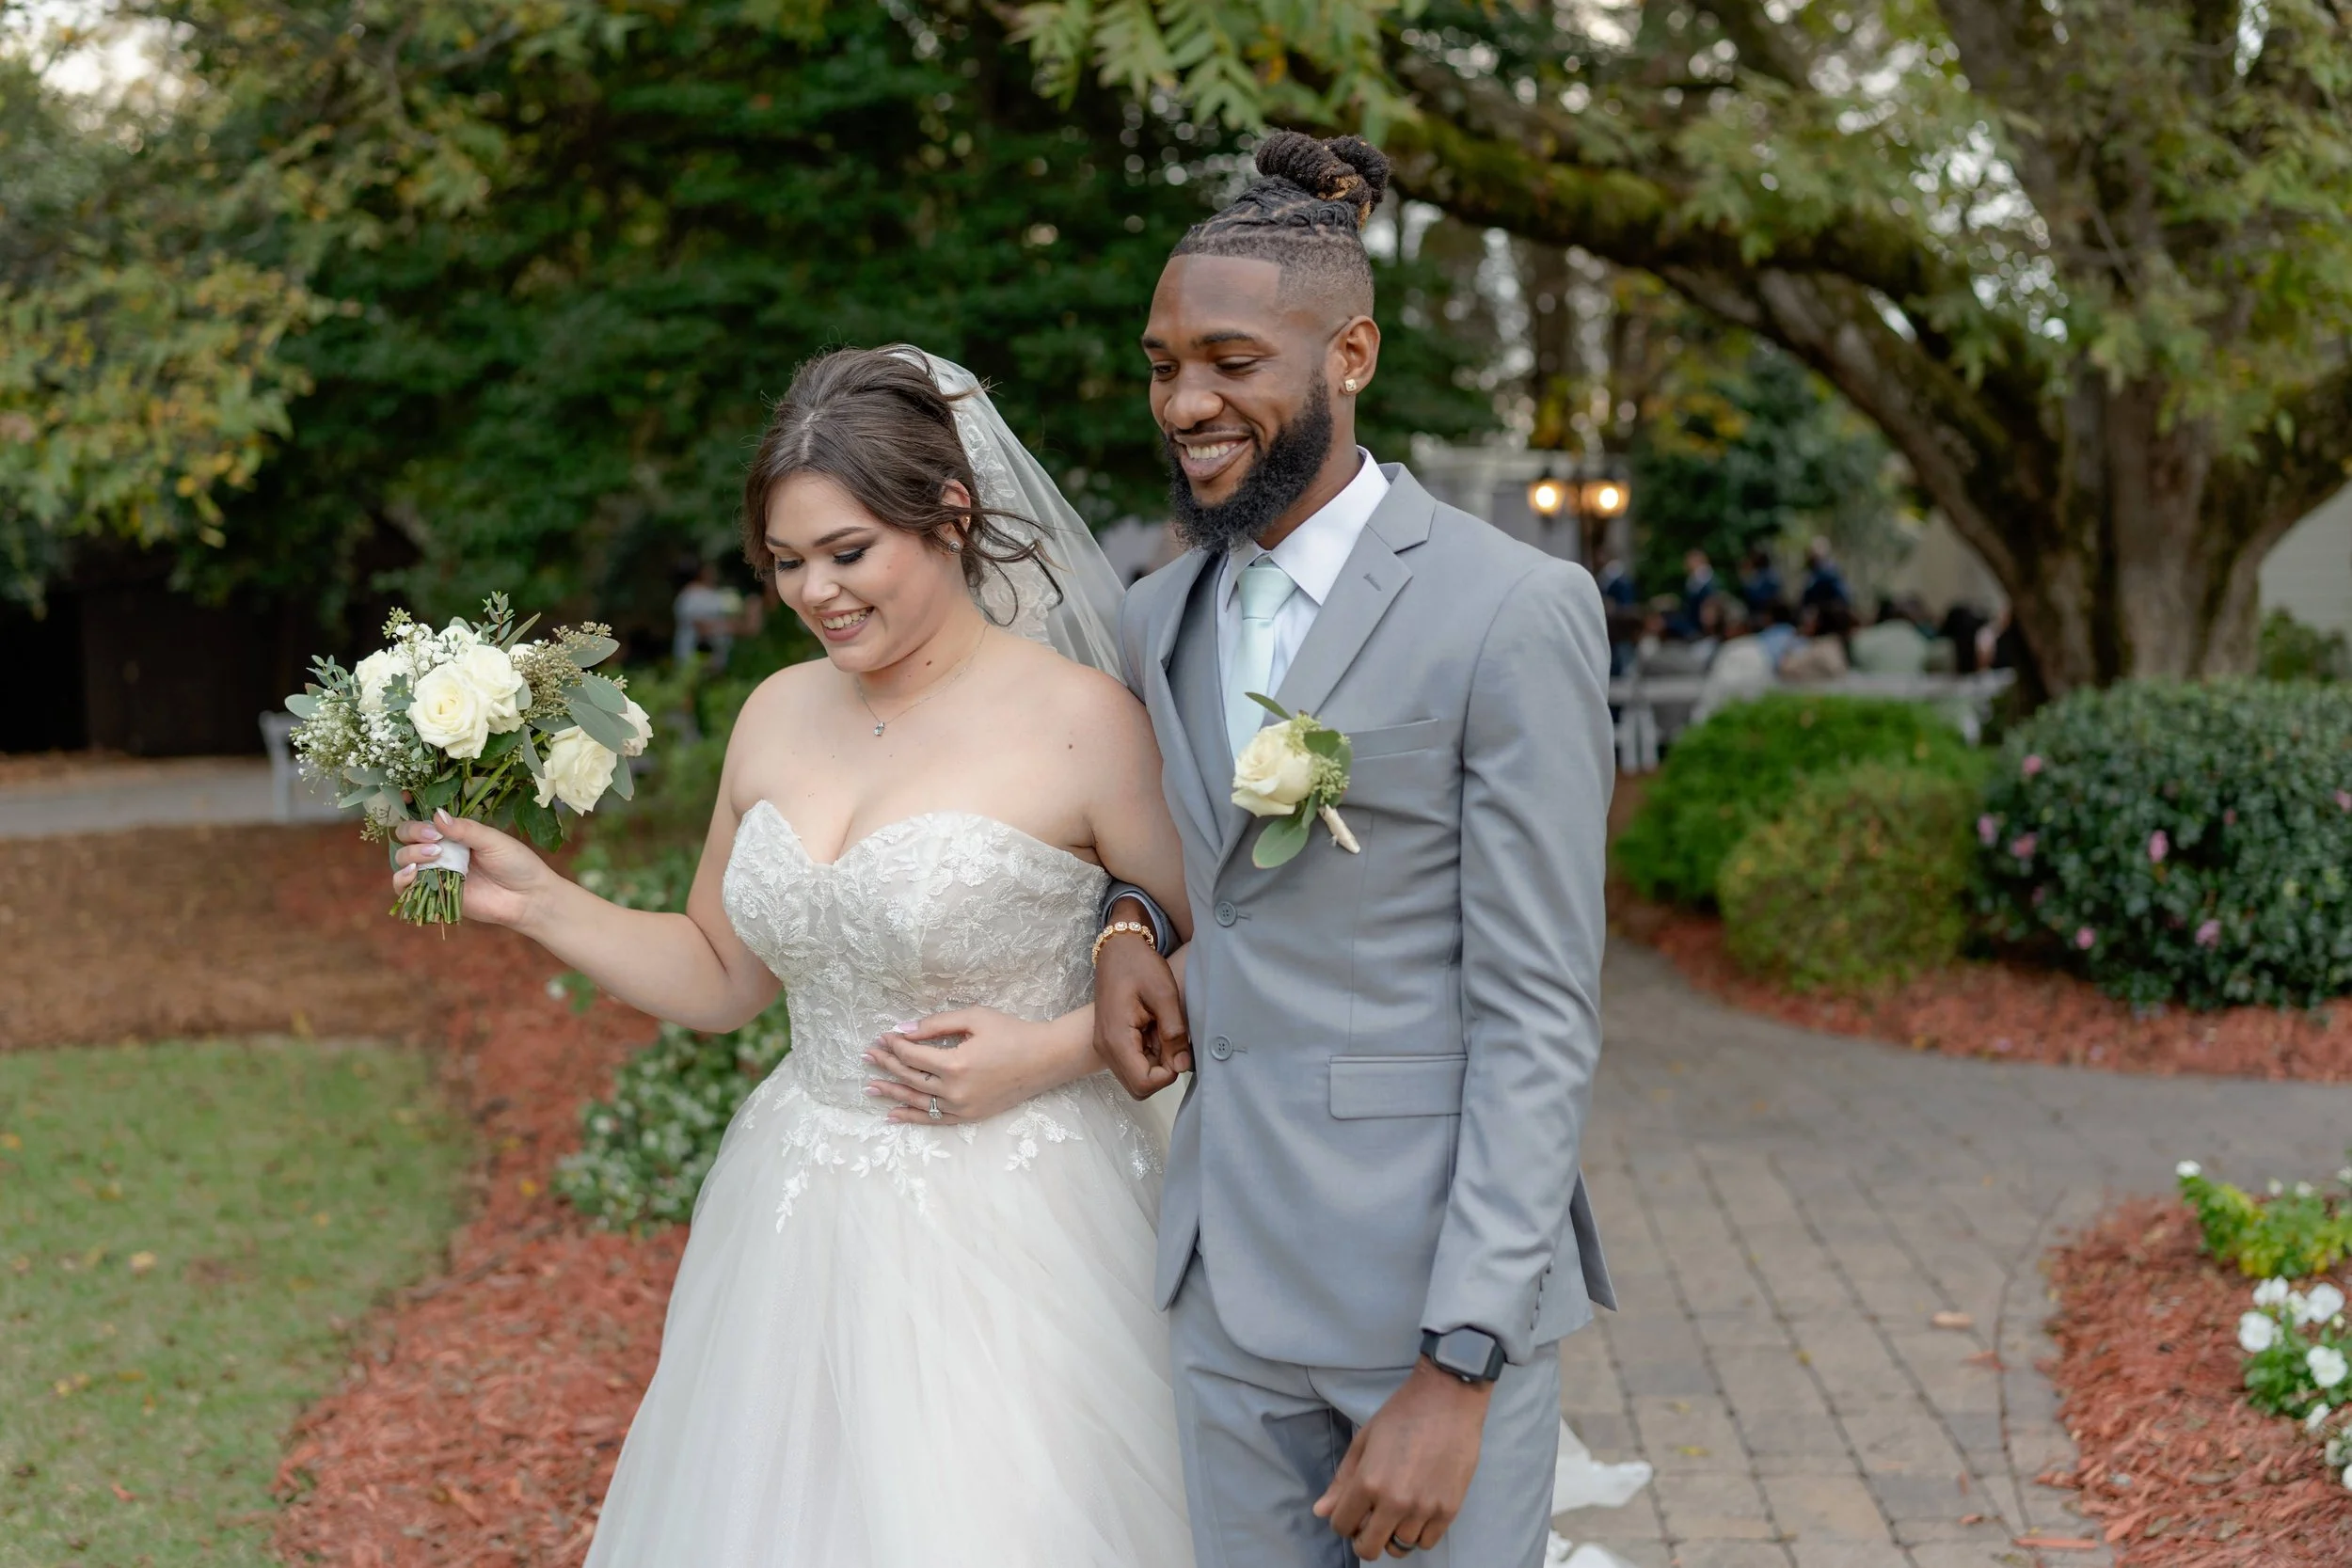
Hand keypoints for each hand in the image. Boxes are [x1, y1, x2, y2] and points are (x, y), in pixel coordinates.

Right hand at [389, 809, 556, 929]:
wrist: (528, 897)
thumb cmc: (516, 864)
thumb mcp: (493, 841)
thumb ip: (465, 830)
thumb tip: (437, 815)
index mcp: (453, 835)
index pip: (422, 824)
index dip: (419, 825)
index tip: (434, 832)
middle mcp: (440, 852)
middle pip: (406, 840)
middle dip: (412, 838)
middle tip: (435, 846)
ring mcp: (436, 874)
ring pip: (403, 862)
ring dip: (409, 857)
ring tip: (432, 858)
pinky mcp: (437, 896)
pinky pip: (407, 890)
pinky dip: (402, 881)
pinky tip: (412, 875)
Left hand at [864, 1008, 1079, 1125]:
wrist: (1046, 1059)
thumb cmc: (1012, 1032)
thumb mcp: (974, 1018)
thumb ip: (936, 1024)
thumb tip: (904, 1030)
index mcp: (956, 1064)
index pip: (913, 1055)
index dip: (895, 1045)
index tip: (883, 1036)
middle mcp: (955, 1091)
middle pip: (910, 1078)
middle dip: (887, 1065)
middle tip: (867, 1057)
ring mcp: (962, 1108)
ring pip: (918, 1102)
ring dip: (892, 1093)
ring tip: (870, 1088)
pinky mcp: (970, 1117)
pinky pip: (934, 1120)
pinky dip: (912, 1117)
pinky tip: (893, 1115)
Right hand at [1092, 924, 1189, 1099]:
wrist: (1118, 948)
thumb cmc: (1140, 966)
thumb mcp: (1165, 994)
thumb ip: (1174, 1031)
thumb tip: (1182, 1065)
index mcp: (1117, 1039)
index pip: (1143, 1083)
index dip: (1167, 1075)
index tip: (1178, 1050)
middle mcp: (1105, 1049)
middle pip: (1138, 1087)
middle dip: (1162, 1073)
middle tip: (1172, 1043)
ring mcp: (1105, 1046)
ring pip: (1135, 1077)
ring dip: (1155, 1063)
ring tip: (1163, 1032)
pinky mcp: (1110, 1042)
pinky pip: (1131, 1063)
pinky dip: (1148, 1055)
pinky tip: (1155, 1031)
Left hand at [1313, 1360, 1492, 1558]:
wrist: (1448, 1399)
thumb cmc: (1402, 1414)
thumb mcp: (1364, 1441)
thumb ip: (1342, 1481)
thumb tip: (1321, 1512)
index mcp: (1368, 1482)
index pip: (1341, 1525)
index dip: (1342, 1521)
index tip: (1351, 1511)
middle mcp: (1394, 1502)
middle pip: (1369, 1548)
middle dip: (1363, 1538)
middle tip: (1370, 1522)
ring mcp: (1423, 1509)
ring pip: (1399, 1548)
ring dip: (1392, 1534)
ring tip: (1396, 1512)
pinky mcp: (1449, 1510)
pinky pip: (1426, 1543)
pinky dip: (1418, 1534)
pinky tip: (1416, 1513)